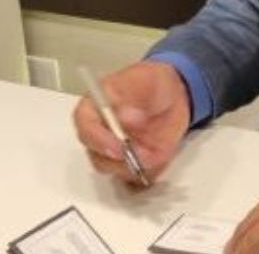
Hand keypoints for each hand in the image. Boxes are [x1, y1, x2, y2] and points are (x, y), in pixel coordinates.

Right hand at [72, 60, 190, 185]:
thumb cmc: (152, 83)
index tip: (117, 145)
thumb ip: (136, 96)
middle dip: (117, 159)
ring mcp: (115, 150)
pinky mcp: (132, 162)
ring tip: (153, 153)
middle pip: (96, 155)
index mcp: (95, 107)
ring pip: (115, 170)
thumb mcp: (148, 80)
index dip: (98, 140)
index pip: (85, 126)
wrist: (173, 95)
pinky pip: (136, 177)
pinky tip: (159, 157)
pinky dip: (148, 171)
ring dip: (133, 166)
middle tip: (140, 154)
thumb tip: (126, 116)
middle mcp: (100, 132)